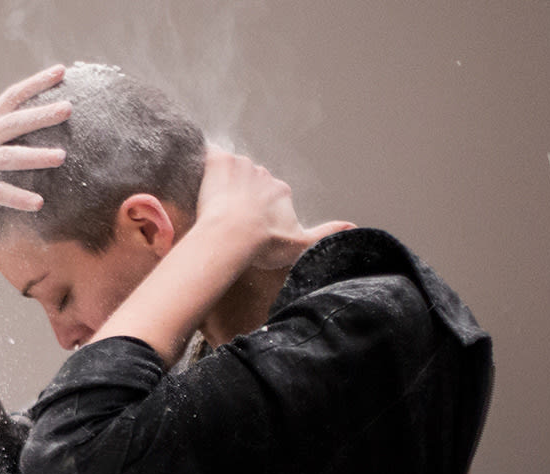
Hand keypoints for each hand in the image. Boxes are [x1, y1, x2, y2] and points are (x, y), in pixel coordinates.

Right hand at [0, 65, 72, 243]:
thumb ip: (5, 129)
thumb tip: (48, 115)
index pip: (12, 96)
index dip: (36, 82)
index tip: (62, 70)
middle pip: (13, 122)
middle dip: (41, 114)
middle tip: (68, 108)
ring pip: (8, 157)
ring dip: (36, 156)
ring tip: (62, 157)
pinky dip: (18, 198)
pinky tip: (39, 203)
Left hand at [192, 146, 351, 268]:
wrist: (234, 235)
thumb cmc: (264, 243)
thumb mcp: (301, 244)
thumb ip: (325, 233)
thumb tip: (354, 228)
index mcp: (281, 190)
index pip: (269, 194)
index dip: (257, 208)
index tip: (248, 223)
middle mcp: (263, 173)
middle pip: (249, 180)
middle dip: (240, 194)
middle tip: (226, 216)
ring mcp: (240, 165)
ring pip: (230, 169)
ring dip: (221, 181)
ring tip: (210, 202)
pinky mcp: (218, 161)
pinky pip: (208, 152)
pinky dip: (202, 157)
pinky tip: (195, 168)